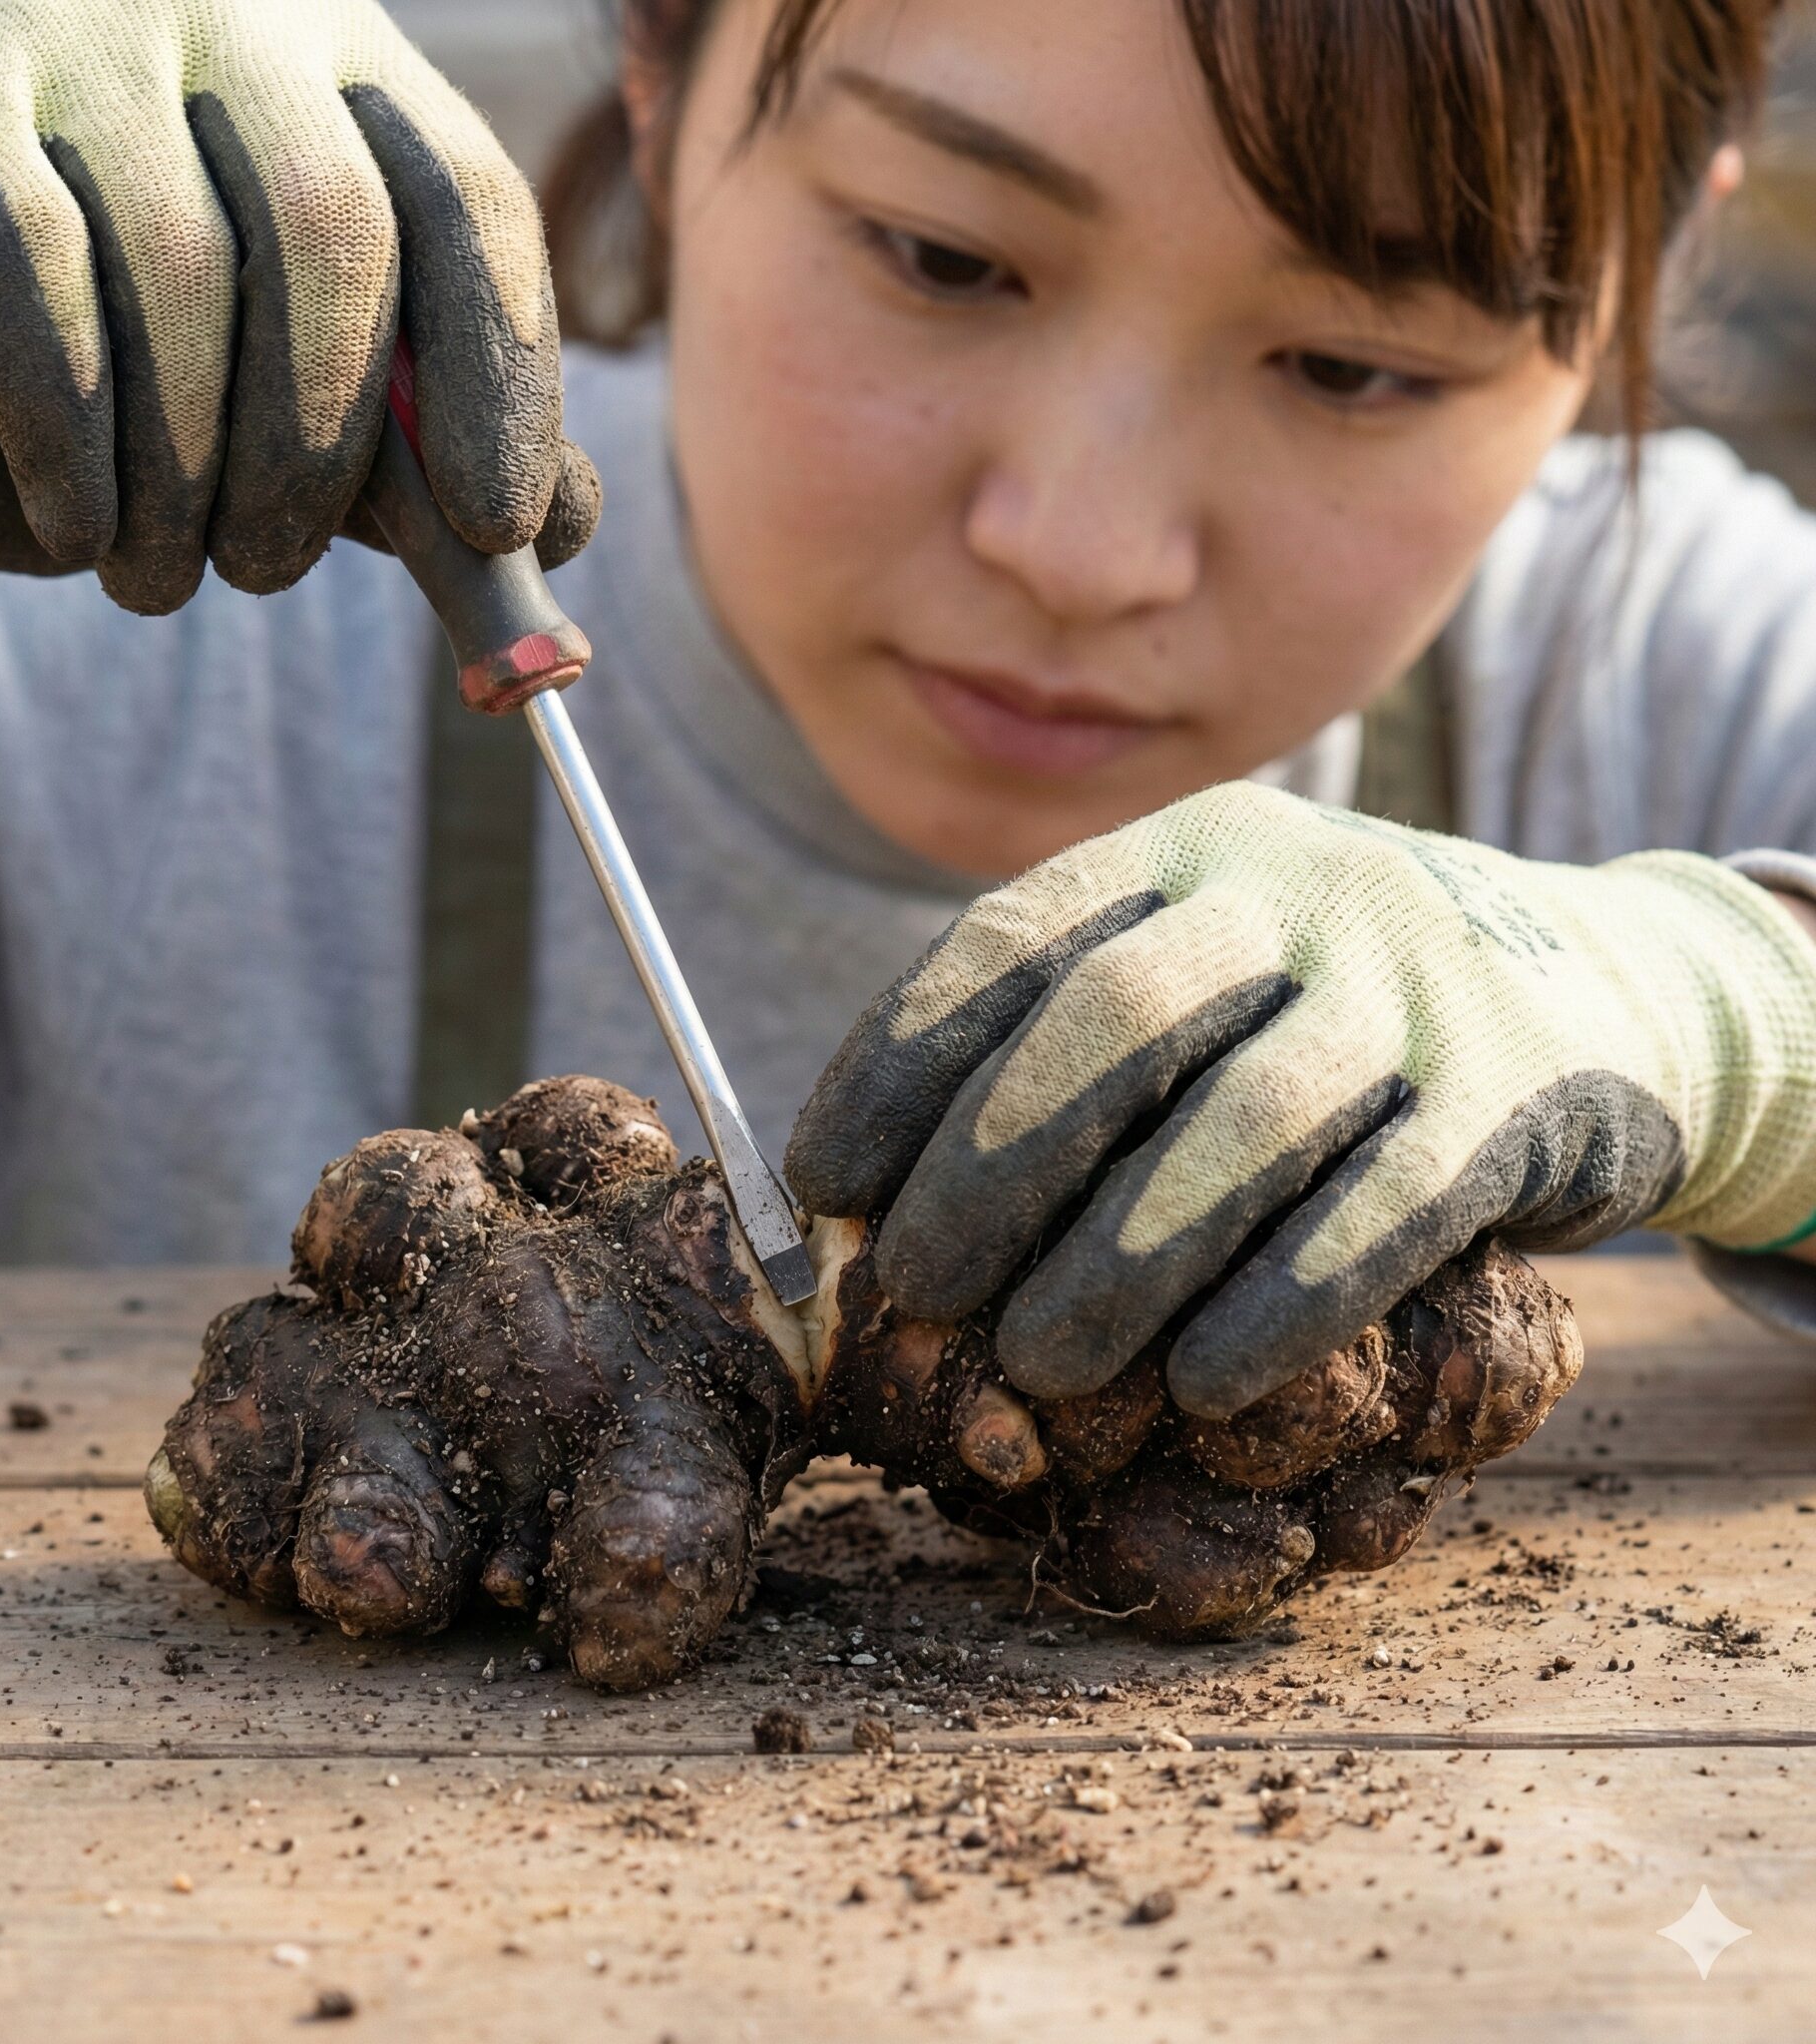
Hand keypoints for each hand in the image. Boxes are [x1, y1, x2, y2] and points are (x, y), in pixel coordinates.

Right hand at [0, 0, 596, 618]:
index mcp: (358, 88)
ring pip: (178, 261)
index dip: (500, 373)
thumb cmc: (156, 418)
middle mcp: (228, 24)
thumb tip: (569, 535)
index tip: (498, 532)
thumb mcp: (323, 448)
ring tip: (164, 581)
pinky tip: (79, 529)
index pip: (469, 202)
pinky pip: (30, 272)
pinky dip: (69, 432)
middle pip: (331, 223)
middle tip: (276, 576)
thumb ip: (435, 478)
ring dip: (181, 473)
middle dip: (320, 444)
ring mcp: (72, 40)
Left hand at [788, 781, 1815, 1416]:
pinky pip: (1387, 1204)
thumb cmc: (1331, 1006)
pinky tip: (1204, 1385)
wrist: (1607, 983)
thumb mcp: (1209, 959)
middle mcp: (1295, 888)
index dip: (898, 1064)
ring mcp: (1414, 981)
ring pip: (1243, 1124)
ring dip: (1120, 1261)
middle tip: (914, 1288)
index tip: (822, 1183)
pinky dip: (1286, 1301)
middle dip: (991, 1168)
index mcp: (1187, 848)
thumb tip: (874, 1186)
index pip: (1009, 939)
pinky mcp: (1514, 1091)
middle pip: (1113, 1021)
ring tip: (1033, 1365)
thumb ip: (1070, 1034)